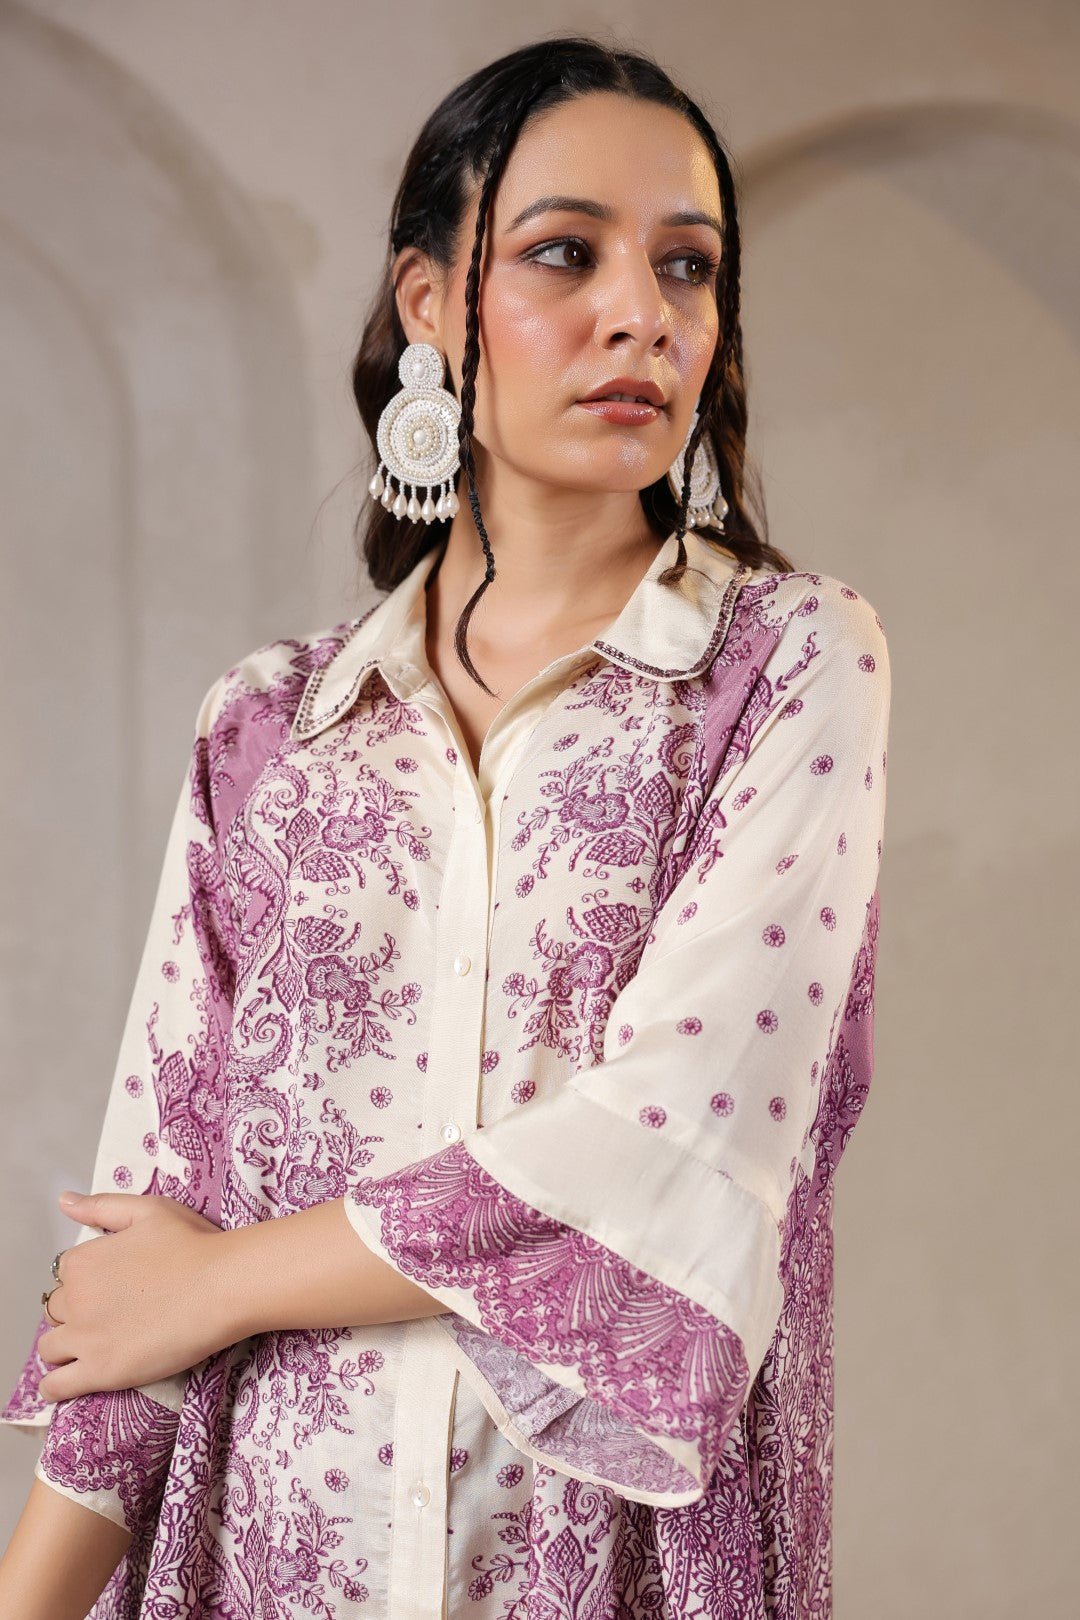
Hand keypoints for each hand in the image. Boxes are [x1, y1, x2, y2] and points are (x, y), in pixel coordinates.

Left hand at [38, 1192, 229, 1402]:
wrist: (222, 1285)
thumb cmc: (193, 1243)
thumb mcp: (148, 1210)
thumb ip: (101, 1206)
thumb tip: (64, 1201)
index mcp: (83, 1260)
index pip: (66, 1274)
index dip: (88, 1279)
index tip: (113, 1285)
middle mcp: (74, 1299)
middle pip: (57, 1310)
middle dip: (77, 1312)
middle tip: (112, 1314)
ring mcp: (84, 1338)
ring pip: (50, 1347)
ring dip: (65, 1346)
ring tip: (93, 1346)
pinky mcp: (100, 1372)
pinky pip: (55, 1385)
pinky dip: (55, 1385)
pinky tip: (67, 1380)